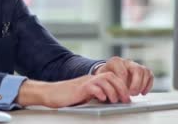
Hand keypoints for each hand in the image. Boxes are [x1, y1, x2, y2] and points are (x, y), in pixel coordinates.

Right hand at [16, 72, 130, 107]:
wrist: (50, 93)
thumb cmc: (66, 97)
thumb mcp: (85, 96)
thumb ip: (96, 95)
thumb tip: (111, 101)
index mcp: (93, 80)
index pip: (112, 77)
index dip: (122, 86)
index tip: (128, 98)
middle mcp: (90, 79)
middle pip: (111, 76)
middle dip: (121, 88)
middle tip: (126, 99)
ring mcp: (85, 82)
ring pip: (104, 80)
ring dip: (113, 91)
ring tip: (114, 100)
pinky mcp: (79, 88)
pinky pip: (92, 86)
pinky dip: (99, 92)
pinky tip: (101, 98)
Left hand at [93, 57, 153, 95]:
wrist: (107, 75)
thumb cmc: (104, 78)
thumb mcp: (101, 79)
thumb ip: (105, 84)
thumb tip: (110, 94)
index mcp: (114, 62)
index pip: (122, 71)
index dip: (124, 83)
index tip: (123, 91)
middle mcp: (126, 61)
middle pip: (136, 69)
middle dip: (136, 83)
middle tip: (132, 94)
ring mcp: (135, 65)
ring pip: (144, 71)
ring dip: (142, 84)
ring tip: (136, 94)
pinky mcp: (142, 70)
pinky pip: (149, 74)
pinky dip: (148, 84)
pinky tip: (143, 93)